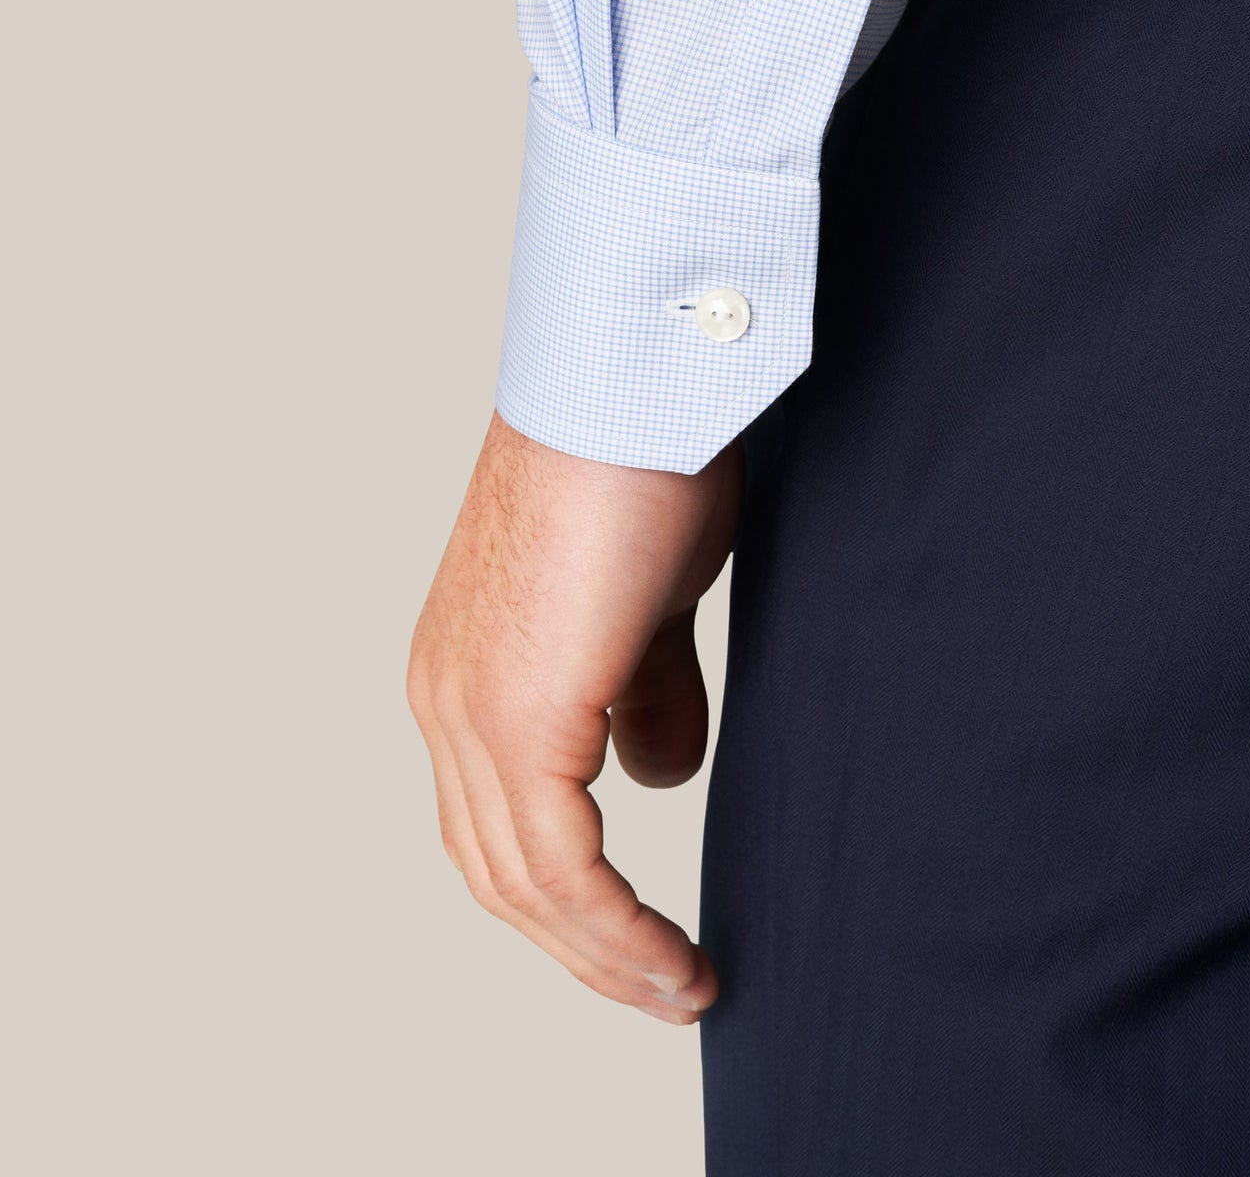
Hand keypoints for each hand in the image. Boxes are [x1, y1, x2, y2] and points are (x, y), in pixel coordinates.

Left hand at [406, 410, 743, 1022]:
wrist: (636, 385)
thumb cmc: (646, 467)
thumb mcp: (650, 605)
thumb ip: (642, 690)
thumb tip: (658, 771)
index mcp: (466, 669)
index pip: (501, 822)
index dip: (570, 898)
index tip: (643, 942)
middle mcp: (446, 698)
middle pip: (499, 871)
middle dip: (584, 946)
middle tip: (663, 986)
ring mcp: (469, 708)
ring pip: (521, 882)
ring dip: (604, 954)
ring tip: (680, 988)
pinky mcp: (516, 712)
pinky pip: (559, 864)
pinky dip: (614, 928)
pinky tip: (670, 958)